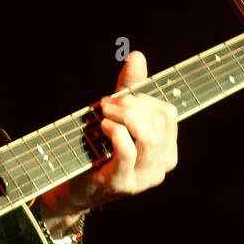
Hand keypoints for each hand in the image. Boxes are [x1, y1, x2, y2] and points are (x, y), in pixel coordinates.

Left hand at [41, 49, 178, 227]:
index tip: (119, 98)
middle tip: (106, 103)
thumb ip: (128, 89)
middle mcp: (162, 165)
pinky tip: (102, 127)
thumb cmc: (97, 149)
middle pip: (159, 121)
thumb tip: (137, 55)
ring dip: (124, 116)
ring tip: (104, 114)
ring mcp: (144, 178)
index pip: (169, 113)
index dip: (144, 98)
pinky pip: (127, 150)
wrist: (74, 188)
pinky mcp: (123, 183)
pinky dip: (114, 131)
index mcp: (167, 150)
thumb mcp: (116, 117)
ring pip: (149, 136)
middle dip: (130, 105)